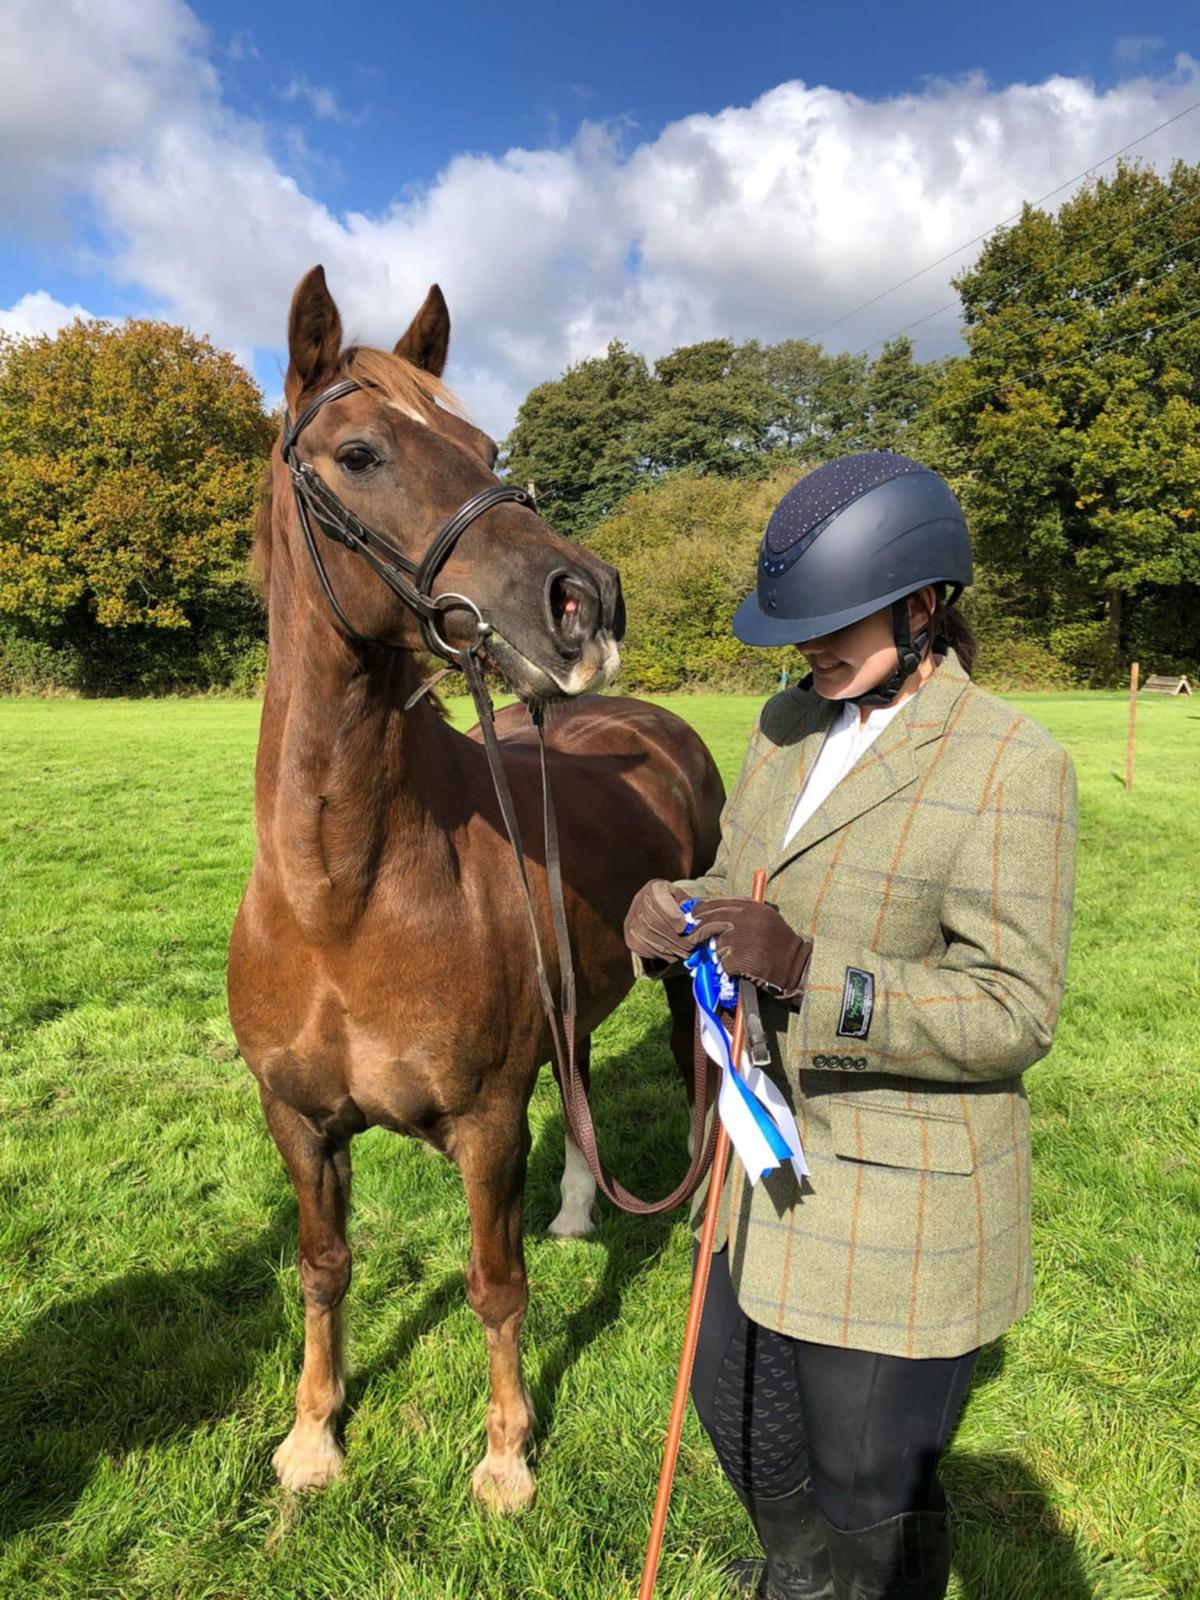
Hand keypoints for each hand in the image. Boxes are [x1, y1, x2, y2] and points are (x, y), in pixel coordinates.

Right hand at [624, 879, 694, 962]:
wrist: (658, 911)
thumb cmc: (677, 905)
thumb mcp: (685, 900)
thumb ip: (690, 906)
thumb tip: (696, 918)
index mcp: (654, 888)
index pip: (658, 900)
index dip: (671, 916)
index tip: (684, 928)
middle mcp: (639, 901)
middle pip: (653, 922)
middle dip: (674, 937)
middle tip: (689, 946)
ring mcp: (631, 920)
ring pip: (648, 937)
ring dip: (669, 948)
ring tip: (685, 953)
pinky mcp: (630, 936)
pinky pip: (642, 948)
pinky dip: (659, 954)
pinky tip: (672, 955)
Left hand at [687, 897, 812, 1000]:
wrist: (796, 966)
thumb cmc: (779, 944)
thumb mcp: (765, 918)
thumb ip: (741, 913)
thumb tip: (710, 914)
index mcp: (752, 907)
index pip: (718, 904)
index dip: (703, 910)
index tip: (694, 916)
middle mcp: (747, 920)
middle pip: (710, 922)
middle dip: (699, 931)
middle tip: (692, 939)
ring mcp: (742, 939)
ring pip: (716, 945)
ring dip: (719, 953)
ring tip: (734, 957)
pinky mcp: (740, 958)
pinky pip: (723, 962)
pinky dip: (727, 968)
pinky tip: (739, 968)